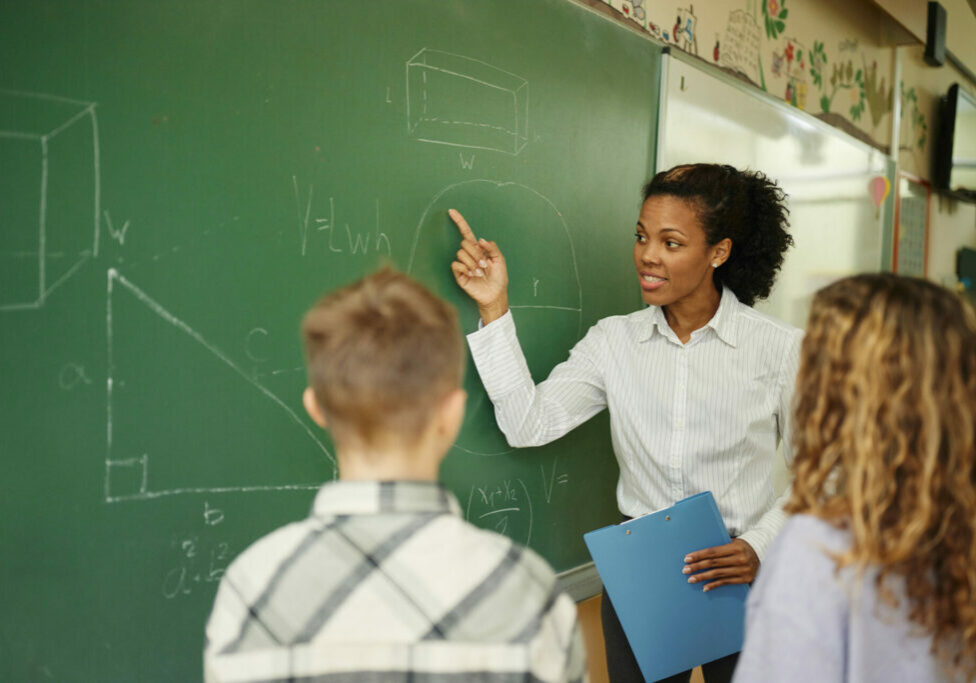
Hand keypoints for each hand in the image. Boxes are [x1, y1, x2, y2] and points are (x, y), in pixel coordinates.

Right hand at [448, 209, 508, 323]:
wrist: (495, 294)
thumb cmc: (498, 278)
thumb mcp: (500, 260)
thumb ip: (492, 248)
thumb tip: (480, 240)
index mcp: (478, 249)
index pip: (466, 233)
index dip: (459, 222)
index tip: (452, 211)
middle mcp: (469, 255)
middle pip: (465, 243)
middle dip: (476, 254)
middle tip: (484, 265)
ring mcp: (463, 264)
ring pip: (461, 254)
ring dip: (473, 263)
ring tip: (480, 273)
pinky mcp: (459, 274)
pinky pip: (456, 264)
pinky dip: (466, 269)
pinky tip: (472, 275)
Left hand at [682, 538, 758, 591]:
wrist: (763, 556)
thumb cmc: (743, 548)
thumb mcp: (734, 543)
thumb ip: (720, 547)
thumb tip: (699, 552)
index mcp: (735, 547)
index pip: (712, 552)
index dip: (698, 555)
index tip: (687, 559)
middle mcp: (739, 559)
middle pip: (713, 563)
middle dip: (697, 566)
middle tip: (685, 570)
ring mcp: (742, 570)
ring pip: (717, 574)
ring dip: (702, 577)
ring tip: (691, 579)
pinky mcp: (744, 579)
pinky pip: (725, 582)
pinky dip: (714, 585)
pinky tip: (704, 587)